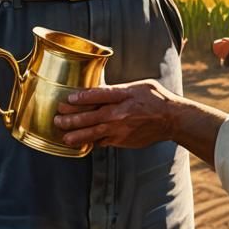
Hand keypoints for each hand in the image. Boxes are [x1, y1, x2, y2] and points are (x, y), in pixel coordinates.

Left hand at [55, 80, 176, 148]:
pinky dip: (91, 143)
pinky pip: (102, 142)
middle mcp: (120, 113)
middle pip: (91, 117)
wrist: (171, 119)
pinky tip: (80, 143)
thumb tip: (97, 92)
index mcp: (124, 95)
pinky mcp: (122, 141)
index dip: (81, 97)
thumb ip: (117, 90)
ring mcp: (121, 129)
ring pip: (94, 134)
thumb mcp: (137, 86)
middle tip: (57, 118)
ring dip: (77, 135)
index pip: (98, 95)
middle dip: (71, 118)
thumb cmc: (155, 99)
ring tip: (64, 137)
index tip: (68, 99)